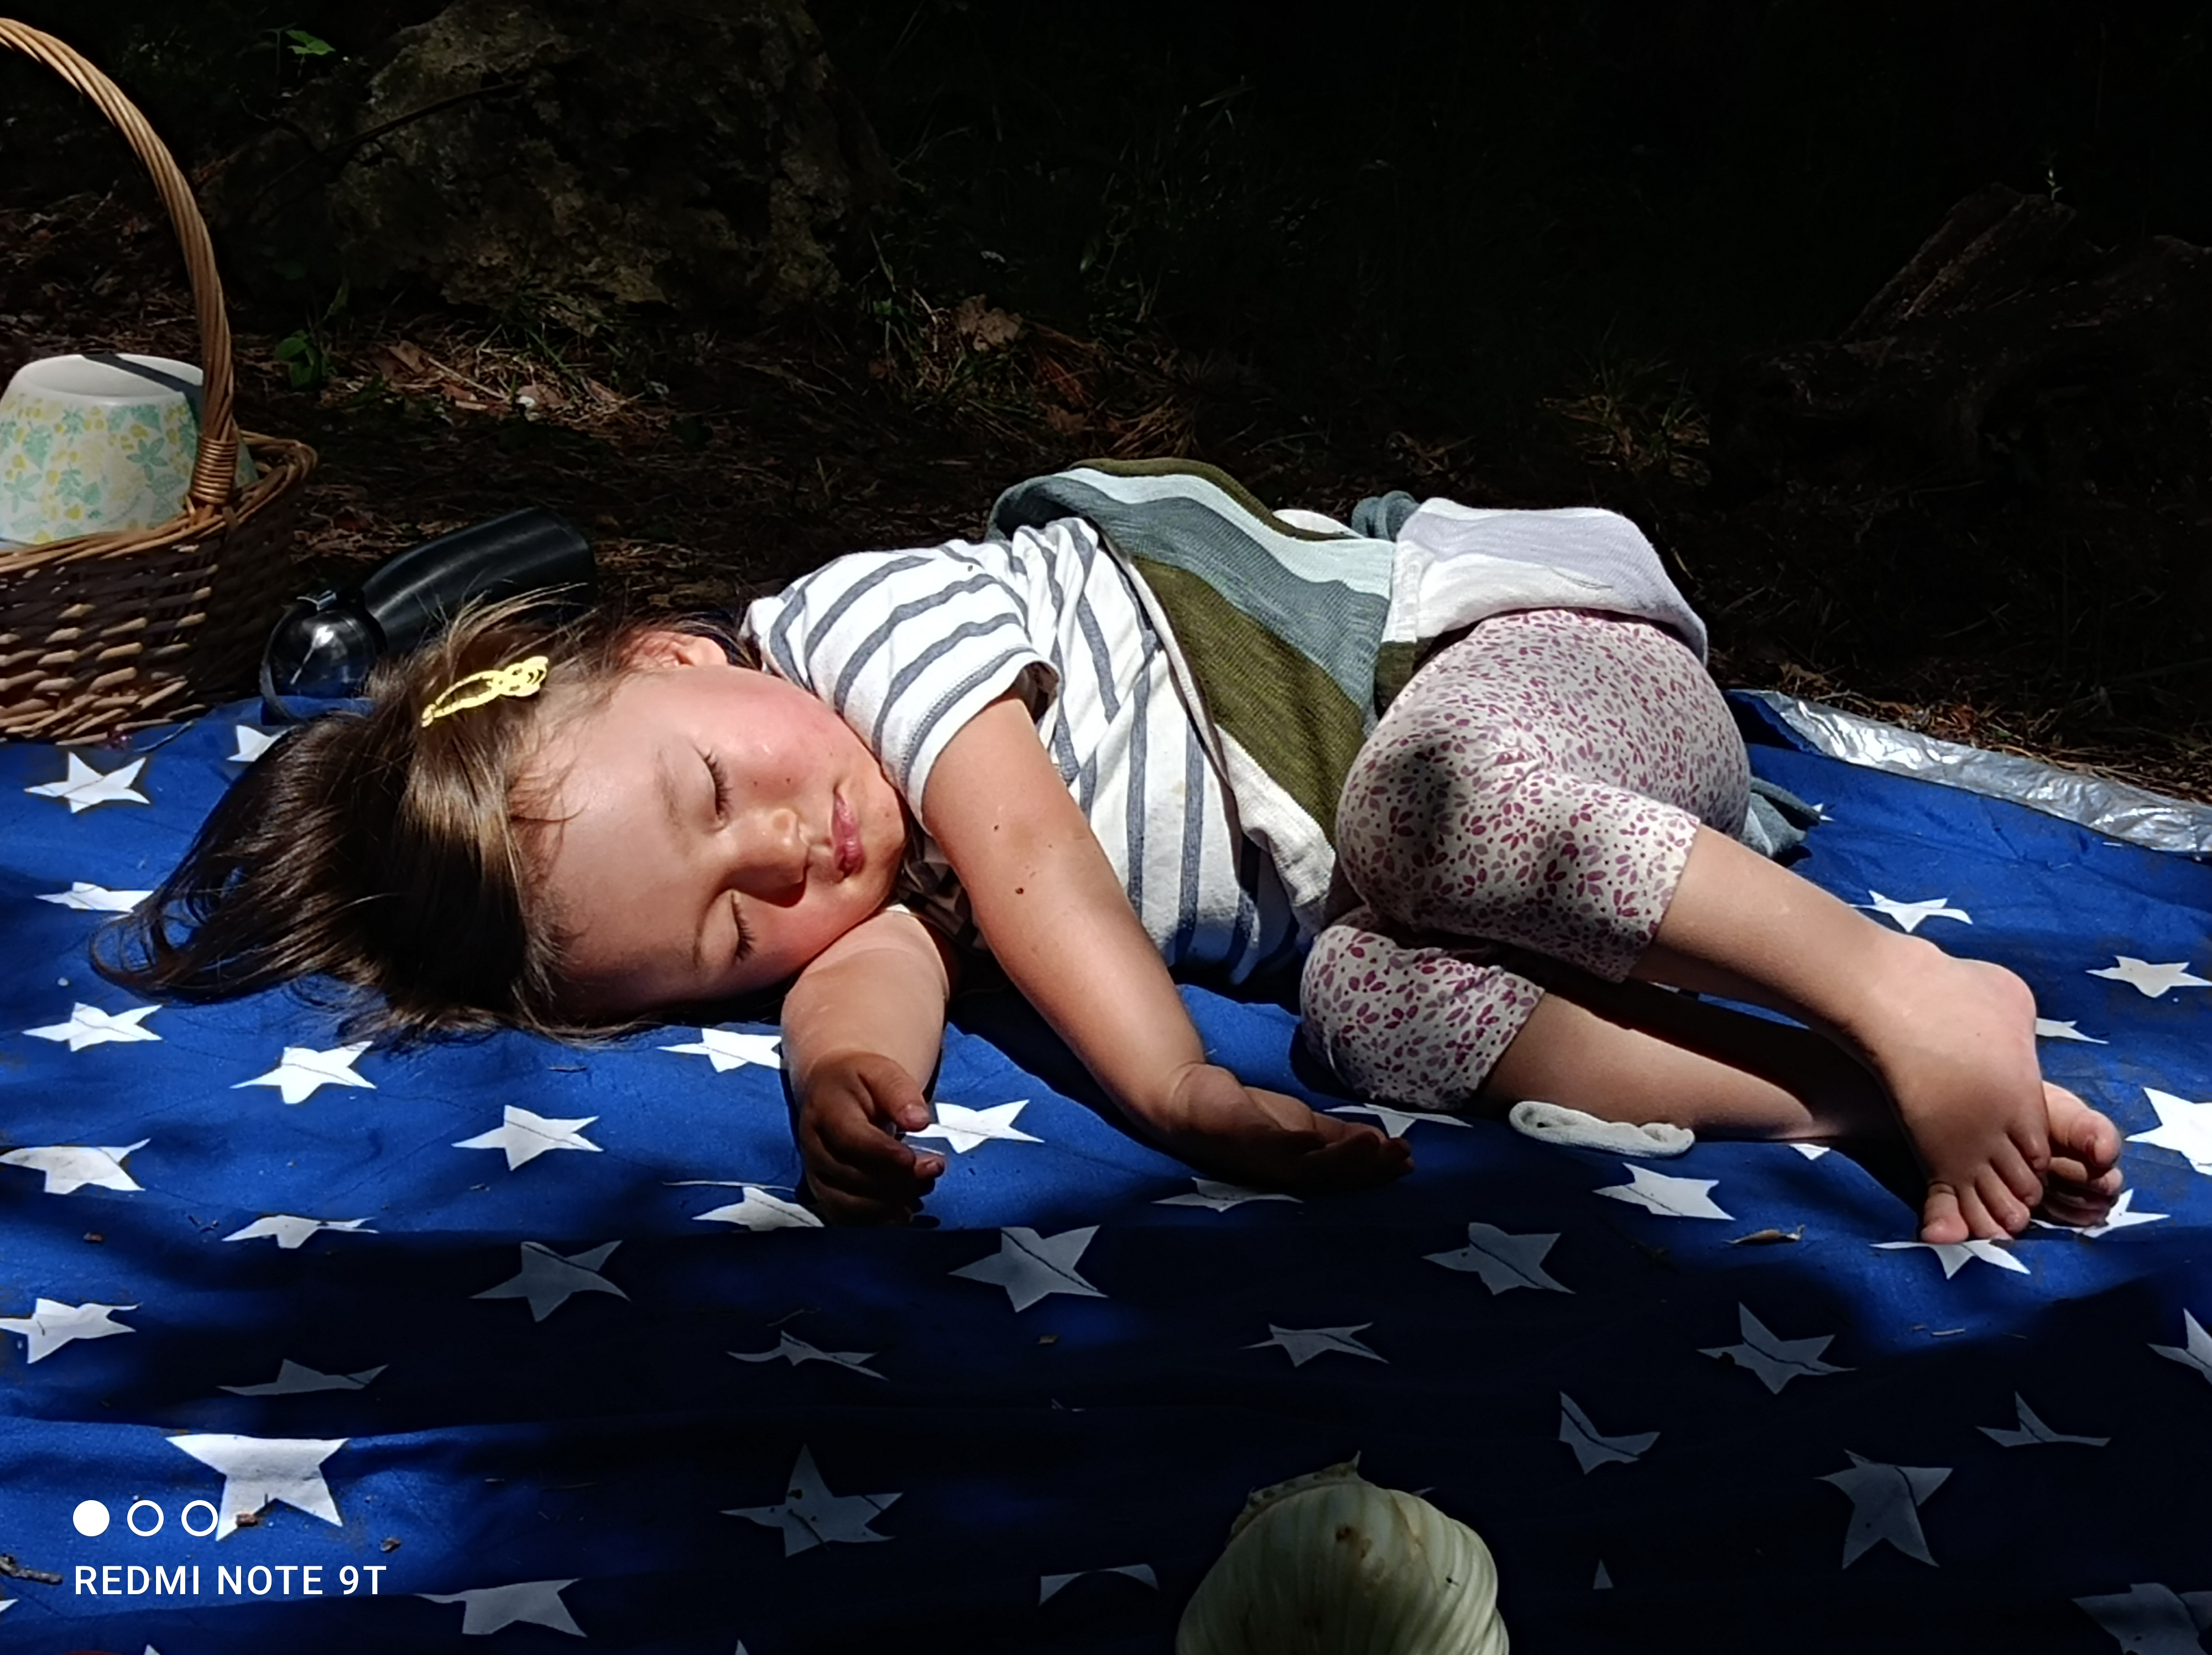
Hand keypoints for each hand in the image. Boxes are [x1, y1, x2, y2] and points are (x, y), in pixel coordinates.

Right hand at [796, 1051, 946, 1224]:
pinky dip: (877, 1221)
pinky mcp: (822, 1193)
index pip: (851, 1140)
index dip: (883, 1155)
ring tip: (922, 1190)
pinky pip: (845, 1218)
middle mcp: (813, 1146)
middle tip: (933, 1169)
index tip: (913, 1158)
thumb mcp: (883, 1073)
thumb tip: (919, 1121)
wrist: (831, 1089)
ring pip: (848, 1204)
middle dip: (896, 1180)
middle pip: (851, 1176)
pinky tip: (904, 1211)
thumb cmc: (862, 1081)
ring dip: (890, 1204)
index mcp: (825, 1110)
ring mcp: (815, 1173)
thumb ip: (900, 1093)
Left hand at [1151, 1063, 1412, 1193]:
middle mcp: (1277, 1177)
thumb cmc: (1243, 1118)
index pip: (1342, 1179)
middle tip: (1402, 1158)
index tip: (1409, 1162)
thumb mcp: (1300, 1126)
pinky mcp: (1235, 1136)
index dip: (1375, 1173)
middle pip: (1329, 1180)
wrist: (1184, 1097)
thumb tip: (1386, 1145)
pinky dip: (1292, 1146)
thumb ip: (1337, 1137)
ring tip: (1376, 1147)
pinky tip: (1313, 1141)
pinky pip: (1267, 1146)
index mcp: (1296, 1176)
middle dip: (1367, 1170)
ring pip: (1304, 1169)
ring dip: (1341, 1162)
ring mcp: (1255, 1160)